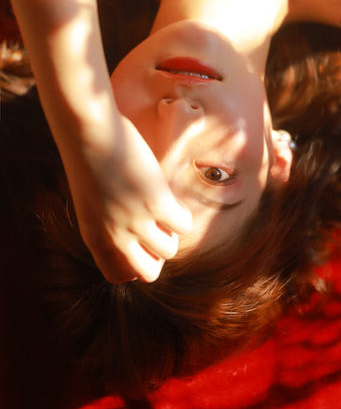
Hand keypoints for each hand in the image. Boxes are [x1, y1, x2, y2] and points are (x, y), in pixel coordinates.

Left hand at [63, 114, 191, 283]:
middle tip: (154, 226)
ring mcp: (136, 222)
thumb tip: (135, 223)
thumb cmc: (88, 156)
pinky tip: (171, 195)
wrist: (88, 132)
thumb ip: (108, 218)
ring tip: (164, 207)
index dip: (134, 262)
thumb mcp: (92, 199)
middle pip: (149, 273)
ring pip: (169, 249)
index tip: (139, 241)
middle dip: (155, 253)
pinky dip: (182, 213)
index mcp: (94, 237)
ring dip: (171, 231)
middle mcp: (114, 236)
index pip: (118, 276)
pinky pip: (183, 225)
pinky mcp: (156, 202)